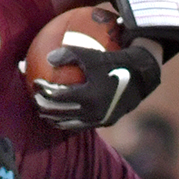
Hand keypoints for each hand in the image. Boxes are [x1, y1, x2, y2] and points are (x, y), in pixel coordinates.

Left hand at [32, 43, 160, 129]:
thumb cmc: (114, 60)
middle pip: (59, 114)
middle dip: (44, 107)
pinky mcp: (105, 122)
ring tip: (45, 112)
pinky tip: (64, 116)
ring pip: (69, 124)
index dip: (43, 90)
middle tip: (35, 100)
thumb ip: (69, 53)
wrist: (142, 76)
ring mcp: (99, 119)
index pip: (57, 96)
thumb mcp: (92, 54)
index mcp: (88, 95)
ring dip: (55, 119)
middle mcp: (93, 111)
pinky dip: (70, 121)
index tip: (36, 83)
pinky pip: (82, 125)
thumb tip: (48, 57)